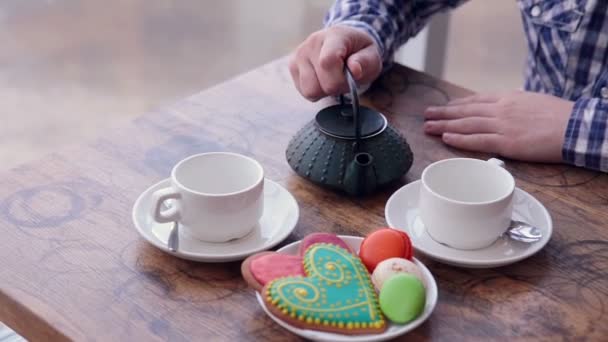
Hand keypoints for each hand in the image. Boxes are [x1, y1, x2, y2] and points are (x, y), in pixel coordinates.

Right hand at [289, 25, 381, 101]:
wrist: (345, 42)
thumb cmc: (359, 51)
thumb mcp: (371, 55)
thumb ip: (365, 62)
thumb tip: (354, 70)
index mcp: (333, 36)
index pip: (327, 62)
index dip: (340, 78)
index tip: (350, 76)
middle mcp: (311, 44)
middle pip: (319, 83)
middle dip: (335, 87)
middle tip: (343, 78)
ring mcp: (299, 55)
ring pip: (309, 91)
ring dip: (324, 91)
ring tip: (332, 79)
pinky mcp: (292, 66)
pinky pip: (304, 92)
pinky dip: (317, 91)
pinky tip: (323, 80)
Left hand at [423, 91, 573, 162]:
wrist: (574, 127)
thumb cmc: (558, 116)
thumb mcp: (532, 102)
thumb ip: (515, 106)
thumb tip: (506, 109)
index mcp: (508, 99)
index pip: (475, 100)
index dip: (457, 104)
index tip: (445, 106)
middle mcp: (500, 109)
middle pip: (465, 111)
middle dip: (443, 113)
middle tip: (426, 114)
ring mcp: (501, 125)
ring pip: (466, 124)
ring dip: (444, 125)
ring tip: (428, 126)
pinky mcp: (506, 142)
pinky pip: (477, 140)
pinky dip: (459, 139)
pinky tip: (446, 137)